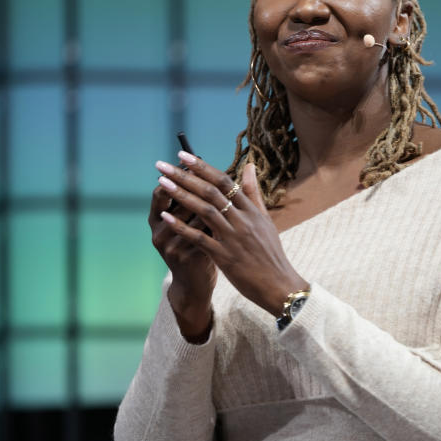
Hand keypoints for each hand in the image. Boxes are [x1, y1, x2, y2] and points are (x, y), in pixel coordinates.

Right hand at [149, 173, 215, 340]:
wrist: (195, 283)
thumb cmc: (196, 246)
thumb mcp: (191, 223)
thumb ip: (194, 200)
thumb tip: (203, 170)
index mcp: (157, 220)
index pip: (160, 192)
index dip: (176, 177)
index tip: (192, 161)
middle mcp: (158, 232)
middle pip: (175, 201)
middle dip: (194, 185)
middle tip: (209, 170)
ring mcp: (169, 246)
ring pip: (190, 217)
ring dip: (207, 202)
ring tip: (221, 188)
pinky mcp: (184, 258)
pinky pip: (201, 235)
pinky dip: (214, 224)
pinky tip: (227, 215)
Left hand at [156, 151, 308, 316]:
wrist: (279, 285)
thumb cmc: (271, 252)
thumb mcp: (265, 219)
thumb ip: (253, 192)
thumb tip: (249, 165)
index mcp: (251, 210)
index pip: (224, 181)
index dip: (202, 167)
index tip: (183, 155)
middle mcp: (243, 220)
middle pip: (211, 192)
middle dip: (185, 176)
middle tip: (162, 165)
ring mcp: (233, 238)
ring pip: (204, 211)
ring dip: (181, 195)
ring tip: (162, 182)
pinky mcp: (225, 257)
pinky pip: (200, 238)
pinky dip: (182, 227)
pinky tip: (165, 217)